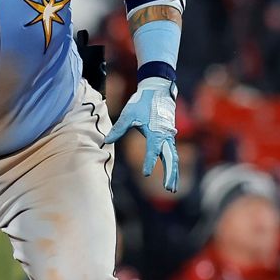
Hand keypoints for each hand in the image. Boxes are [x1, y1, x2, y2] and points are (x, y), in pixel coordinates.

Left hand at [104, 77, 179, 191]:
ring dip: (173, 172)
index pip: (153, 151)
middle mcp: (165, 135)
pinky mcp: (169, 135)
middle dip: (170, 174)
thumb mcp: (128, 114)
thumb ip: (118, 129)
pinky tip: (172, 174)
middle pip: (170, 158)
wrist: (157, 89)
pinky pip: (172, 152)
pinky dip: (173, 164)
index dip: (149, 162)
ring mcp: (169, 136)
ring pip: (173, 158)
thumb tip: (106, 140)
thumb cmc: (141, 102)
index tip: (145, 173)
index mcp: (156, 131)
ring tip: (172, 188)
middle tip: (169, 189)